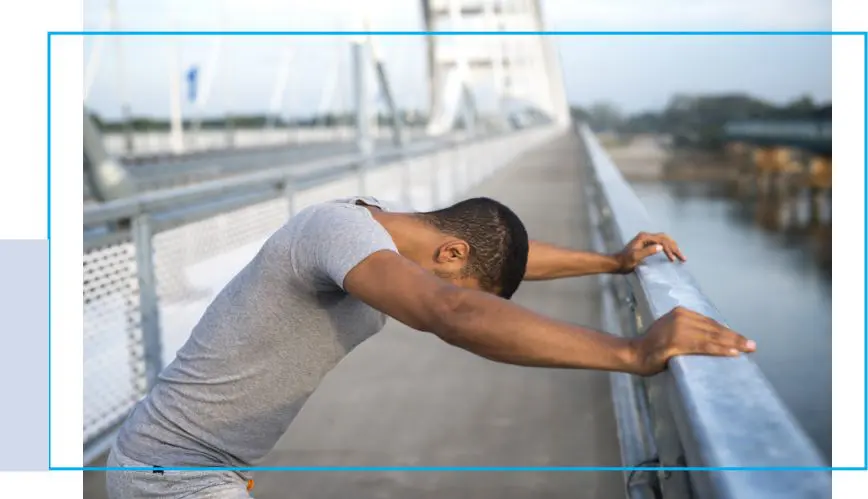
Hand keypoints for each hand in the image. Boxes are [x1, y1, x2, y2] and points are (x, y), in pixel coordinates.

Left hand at [615, 231, 685, 272]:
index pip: (661, 240)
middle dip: (675, 248)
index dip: (669, 249)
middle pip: (665, 238)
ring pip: (664, 240)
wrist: (617, 263)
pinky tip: (672, 254)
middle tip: (682, 258)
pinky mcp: (647, 244)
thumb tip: (661, 247)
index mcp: (644, 237)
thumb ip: (647, 251)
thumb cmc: (625, 261)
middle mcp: (646, 236)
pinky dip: (668, 248)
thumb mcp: (636, 257)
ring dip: (673, 247)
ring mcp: (647, 239)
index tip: (673, 259)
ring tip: (680, 256)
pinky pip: (661, 243)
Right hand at [630, 306, 755, 375]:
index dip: (727, 332)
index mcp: (681, 312)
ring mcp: (679, 328)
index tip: (741, 339)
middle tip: (752, 346)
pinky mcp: (677, 342)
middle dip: (734, 337)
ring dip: (732, 344)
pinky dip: (720, 349)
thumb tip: (710, 339)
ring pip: (712, 337)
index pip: (709, 322)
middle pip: (713, 328)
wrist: (633, 353)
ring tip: (747, 349)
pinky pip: (704, 346)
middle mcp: (681, 316)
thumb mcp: (670, 331)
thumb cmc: (652, 347)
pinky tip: (733, 352)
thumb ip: (688, 331)